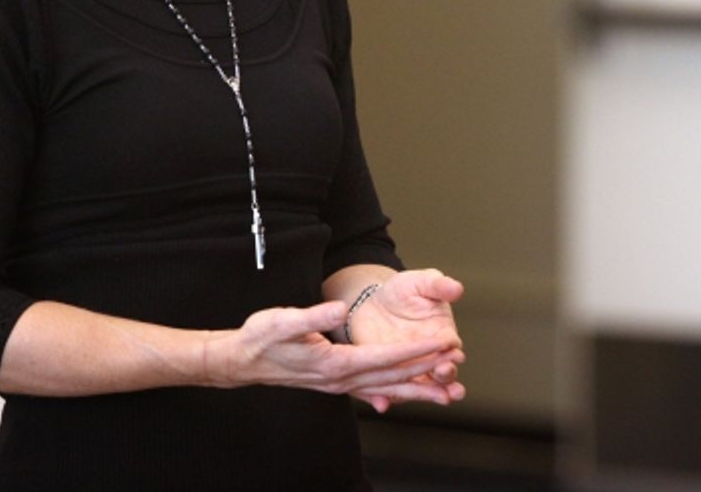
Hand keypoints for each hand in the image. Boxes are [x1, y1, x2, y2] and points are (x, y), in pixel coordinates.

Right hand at [202, 300, 459, 399]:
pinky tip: (409, 390)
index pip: (385, 358)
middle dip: (427, 369)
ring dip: (417, 385)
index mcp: (335, 363)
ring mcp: (339, 384)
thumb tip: (340, 311)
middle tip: (457, 362)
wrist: (243, 360)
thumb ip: (314, 317)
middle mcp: (341, 378)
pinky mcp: (336, 381)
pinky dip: (396, 389)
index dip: (416, 350)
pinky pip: (374, 389)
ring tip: (446, 387)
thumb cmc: (262, 337)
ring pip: (387, 388)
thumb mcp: (284, 321)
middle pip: (393, 376)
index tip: (443, 343)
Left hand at [345, 269, 465, 411]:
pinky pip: (387, 391)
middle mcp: (429, 357)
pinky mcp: (386, 375)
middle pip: (442, 375)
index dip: (453, 354)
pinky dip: (385, 399)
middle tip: (446, 378)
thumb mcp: (421, 282)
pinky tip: (383, 404)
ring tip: (426, 401)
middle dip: (446, 380)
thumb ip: (439, 285)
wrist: (372, 302)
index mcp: (442, 336)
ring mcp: (408, 369)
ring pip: (420, 389)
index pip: (453, 350)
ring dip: (426, 398)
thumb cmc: (402, 291)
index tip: (453, 354)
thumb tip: (457, 288)